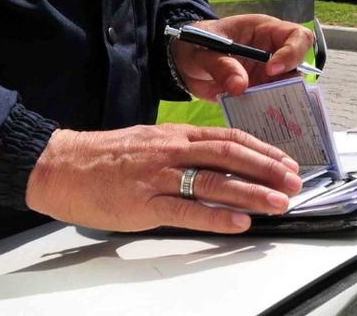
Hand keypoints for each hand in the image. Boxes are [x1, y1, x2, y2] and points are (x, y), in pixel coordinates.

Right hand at [26, 124, 302, 233]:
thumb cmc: (105, 157)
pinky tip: (240, 222)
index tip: (286, 162)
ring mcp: (158, 176)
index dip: (262, 150)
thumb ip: (182, 151)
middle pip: (230, 156)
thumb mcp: (150, 143)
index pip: (229, 138)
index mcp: (175, 135)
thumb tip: (217, 164)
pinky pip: (186, 209)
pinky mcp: (144, 203)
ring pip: (214, 181)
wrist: (62, 166)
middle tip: (294, 182)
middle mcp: (172, 151)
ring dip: (252, 193)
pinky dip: (216, 216)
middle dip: (267, 169)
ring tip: (278, 203)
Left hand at [170, 14, 313, 100]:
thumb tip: (240, 86)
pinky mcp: (259, 93)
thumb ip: (219, 65)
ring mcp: (267, 75)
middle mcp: (272, 53)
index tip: (272, 69)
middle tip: (271, 94)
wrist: (182, 63)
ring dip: (280, 101)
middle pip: (299, 66)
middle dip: (290, 82)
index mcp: (264, 31)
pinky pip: (271, 104)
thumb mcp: (202, 51)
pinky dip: (267, 113)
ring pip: (288, 89)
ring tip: (266, 113)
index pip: (296, 36)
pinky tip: (259, 122)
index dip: (292, 52)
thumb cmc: (195, 45)